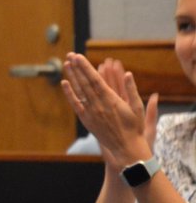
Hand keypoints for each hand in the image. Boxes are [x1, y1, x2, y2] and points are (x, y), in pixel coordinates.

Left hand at [62, 53, 154, 169]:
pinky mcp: (86, 119)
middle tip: (70, 54)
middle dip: (77, 67)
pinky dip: (69, 93)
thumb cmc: (135, 128)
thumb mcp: (137, 108)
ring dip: (72, 76)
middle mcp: (98, 105)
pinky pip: (75, 104)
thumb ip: (132, 90)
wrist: (126, 148)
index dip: (86, 67)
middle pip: (85, 82)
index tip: (79, 57)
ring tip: (66, 64)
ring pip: (79, 91)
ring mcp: (90, 112)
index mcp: (111, 100)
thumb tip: (128, 74)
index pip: (95, 79)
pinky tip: (65, 83)